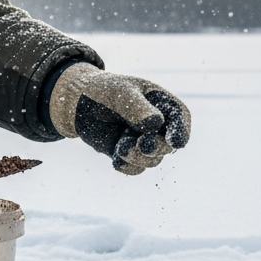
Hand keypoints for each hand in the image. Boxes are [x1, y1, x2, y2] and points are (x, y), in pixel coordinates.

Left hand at [48, 62, 190, 174]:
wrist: (79, 103)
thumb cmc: (105, 91)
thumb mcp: (121, 93)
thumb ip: (138, 107)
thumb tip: (155, 124)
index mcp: (163, 105)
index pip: (181, 119)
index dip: (181, 132)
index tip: (174, 142)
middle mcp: (158, 126)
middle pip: (167, 146)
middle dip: (155, 147)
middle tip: (141, 144)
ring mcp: (143, 141)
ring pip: (151, 161)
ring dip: (137, 157)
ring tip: (121, 146)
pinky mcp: (128, 154)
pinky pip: (135, 169)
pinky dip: (126, 166)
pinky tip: (116, 159)